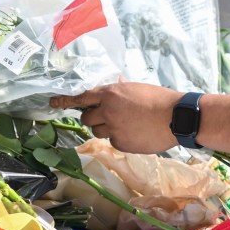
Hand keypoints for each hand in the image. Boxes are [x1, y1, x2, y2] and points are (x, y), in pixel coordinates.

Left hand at [52, 83, 184, 154]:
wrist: (176, 118)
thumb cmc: (159, 99)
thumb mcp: (136, 88)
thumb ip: (120, 89)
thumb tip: (114, 85)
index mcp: (110, 94)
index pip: (81, 97)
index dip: (65, 101)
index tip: (53, 103)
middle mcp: (107, 111)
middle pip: (87, 119)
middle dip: (94, 118)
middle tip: (108, 117)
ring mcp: (113, 129)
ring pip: (98, 132)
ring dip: (106, 129)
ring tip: (127, 124)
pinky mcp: (121, 143)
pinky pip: (112, 141)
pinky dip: (120, 138)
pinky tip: (135, 133)